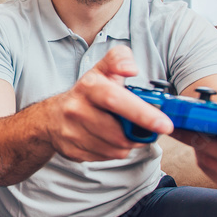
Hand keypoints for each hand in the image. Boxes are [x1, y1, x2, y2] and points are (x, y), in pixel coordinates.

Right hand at [48, 46, 172, 161]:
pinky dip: (113, 150)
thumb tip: (131, 69)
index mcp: (88, 87)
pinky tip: (107, 139)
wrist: (51, 117)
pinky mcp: (72, 151)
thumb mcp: (101, 70)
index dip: (142, 113)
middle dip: (137, 135)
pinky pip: (106, 157)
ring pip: (116, 148)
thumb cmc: (86, 93)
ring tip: (121, 130)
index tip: (164, 124)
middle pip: (119, 133)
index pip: (116, 99)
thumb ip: (119, 59)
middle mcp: (76, 110)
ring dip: (126, 143)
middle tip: (145, 129)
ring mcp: (72, 132)